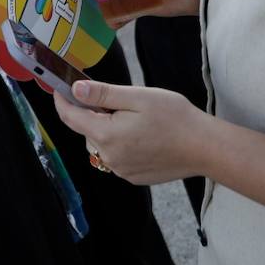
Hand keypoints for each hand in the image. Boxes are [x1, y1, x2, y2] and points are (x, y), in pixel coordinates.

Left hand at [52, 80, 208, 184]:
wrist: (204, 147)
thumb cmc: (175, 117)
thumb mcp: (137, 97)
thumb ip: (103, 93)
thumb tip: (75, 89)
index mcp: (106, 135)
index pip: (70, 117)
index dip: (62, 101)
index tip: (59, 87)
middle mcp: (109, 157)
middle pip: (87, 130)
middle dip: (92, 113)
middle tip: (114, 98)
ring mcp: (121, 170)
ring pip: (101, 144)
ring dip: (106, 129)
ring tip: (132, 117)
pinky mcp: (134, 176)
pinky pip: (116, 157)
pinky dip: (120, 143)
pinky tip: (142, 134)